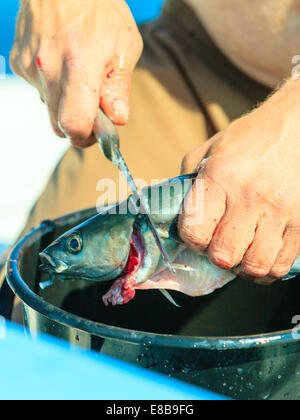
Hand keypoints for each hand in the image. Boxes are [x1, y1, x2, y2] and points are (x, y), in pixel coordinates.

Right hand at [10, 0, 142, 146]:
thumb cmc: (97, 4)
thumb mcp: (124, 42)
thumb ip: (120, 86)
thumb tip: (117, 118)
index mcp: (78, 63)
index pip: (74, 124)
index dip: (87, 137)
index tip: (99, 132)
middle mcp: (48, 68)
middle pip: (59, 125)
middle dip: (80, 123)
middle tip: (95, 105)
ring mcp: (29, 67)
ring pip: (50, 109)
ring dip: (67, 104)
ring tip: (79, 74)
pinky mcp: (18, 63)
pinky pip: (40, 91)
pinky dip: (55, 87)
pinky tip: (64, 63)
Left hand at [179, 80, 299, 283]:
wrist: (297, 126)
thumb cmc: (249, 139)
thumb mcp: (209, 150)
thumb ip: (188, 182)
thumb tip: (174, 215)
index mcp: (220, 177)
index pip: (195, 231)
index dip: (191, 240)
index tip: (196, 233)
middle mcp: (250, 196)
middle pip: (224, 254)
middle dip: (215, 256)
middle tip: (217, 245)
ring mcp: (280, 211)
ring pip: (255, 266)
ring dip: (242, 268)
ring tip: (239, 254)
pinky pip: (282, 265)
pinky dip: (267, 269)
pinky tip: (259, 256)